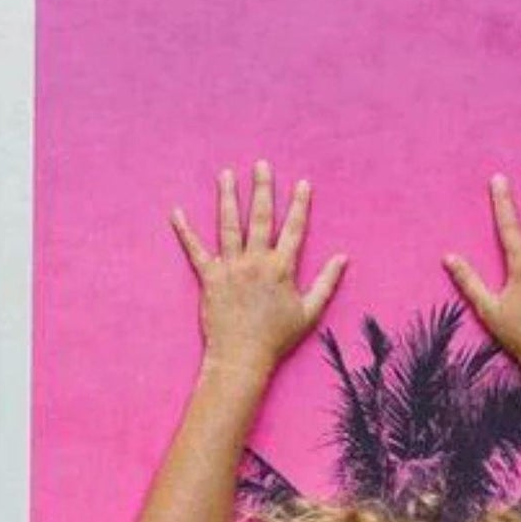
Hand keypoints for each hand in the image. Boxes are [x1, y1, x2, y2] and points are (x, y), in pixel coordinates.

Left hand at [170, 161, 347, 374]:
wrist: (243, 356)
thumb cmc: (278, 338)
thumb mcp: (310, 312)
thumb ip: (327, 282)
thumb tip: (343, 258)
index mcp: (282, 268)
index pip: (294, 229)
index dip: (299, 205)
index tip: (302, 183)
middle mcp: (256, 262)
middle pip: (261, 217)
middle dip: (262, 189)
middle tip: (262, 164)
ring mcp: (231, 268)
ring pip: (229, 225)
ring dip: (228, 198)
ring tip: (226, 175)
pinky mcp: (210, 278)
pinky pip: (195, 250)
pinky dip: (185, 232)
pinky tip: (177, 212)